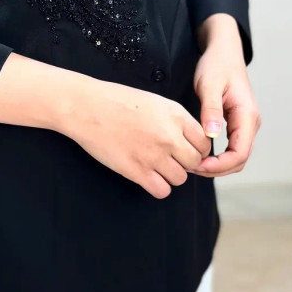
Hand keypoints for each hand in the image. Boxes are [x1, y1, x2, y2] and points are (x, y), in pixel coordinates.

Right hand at [60, 79, 211, 199]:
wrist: (86, 107)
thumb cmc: (117, 101)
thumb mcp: (155, 102)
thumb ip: (176, 120)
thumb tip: (190, 142)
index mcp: (175, 115)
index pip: (205, 142)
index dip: (197, 148)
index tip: (186, 149)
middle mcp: (169, 136)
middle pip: (195, 162)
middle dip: (185, 163)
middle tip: (170, 158)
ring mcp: (153, 155)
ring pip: (180, 178)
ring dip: (170, 174)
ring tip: (154, 163)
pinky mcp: (137, 170)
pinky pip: (162, 190)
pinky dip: (157, 186)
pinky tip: (147, 175)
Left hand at [190, 14, 260, 176]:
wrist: (224, 52)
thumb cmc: (216, 65)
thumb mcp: (209, 85)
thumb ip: (211, 110)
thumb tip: (212, 136)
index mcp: (247, 115)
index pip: (240, 153)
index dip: (220, 165)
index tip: (198, 165)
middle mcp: (250, 123)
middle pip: (239, 160)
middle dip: (216, 169)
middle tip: (189, 167)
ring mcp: (244, 124)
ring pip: (235, 156)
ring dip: (216, 165)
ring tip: (191, 163)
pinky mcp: (236, 123)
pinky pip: (230, 147)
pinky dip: (216, 156)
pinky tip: (198, 154)